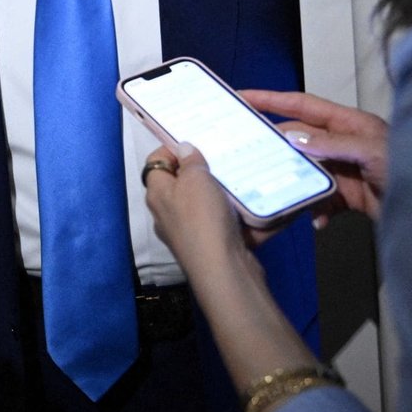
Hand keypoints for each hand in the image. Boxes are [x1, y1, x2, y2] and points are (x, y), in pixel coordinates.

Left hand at [143, 142, 320, 397]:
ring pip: (207, 204)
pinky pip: (225, 223)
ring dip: (225, 192)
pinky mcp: (211, 246)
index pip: (156, 163)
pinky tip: (256, 204)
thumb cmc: (204, 219)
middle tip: (226, 156)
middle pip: (183, 183)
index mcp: (157, 194)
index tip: (197, 140)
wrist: (224, 270)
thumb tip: (182, 147)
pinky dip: (239, 215)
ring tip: (244, 175)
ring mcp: (189, 232)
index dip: (173, 149)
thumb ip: (190, 161)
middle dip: (204, 170)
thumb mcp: (196, 181)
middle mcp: (168, 213)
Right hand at [241, 89, 389, 222]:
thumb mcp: (371, 151)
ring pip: (306, 172)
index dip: (271, 99)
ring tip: (280, 193)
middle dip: (277, 149)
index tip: (241, 97)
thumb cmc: (410, 168)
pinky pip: (322, 199)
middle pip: (299, 141)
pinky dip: (316, 210)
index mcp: (347, 123)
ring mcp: (345, 170)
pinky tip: (317, 221)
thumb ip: (333, 144)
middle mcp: (342, 143)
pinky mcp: (349, 195)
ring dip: (294, 184)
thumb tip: (293, 137)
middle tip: (249, 156)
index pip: (302, 105)